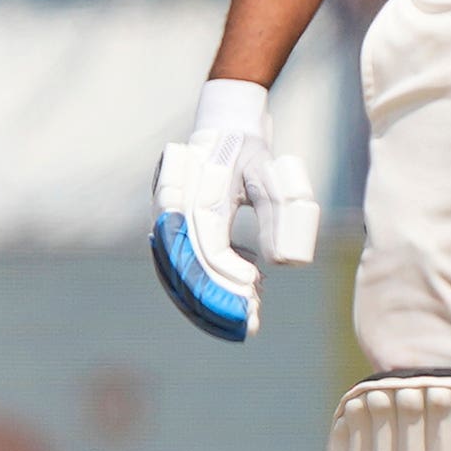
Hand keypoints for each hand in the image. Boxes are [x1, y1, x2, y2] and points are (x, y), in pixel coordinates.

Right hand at [148, 79, 320, 342]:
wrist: (222, 127)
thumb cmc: (249, 152)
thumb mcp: (269, 177)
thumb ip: (278, 216)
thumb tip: (284, 263)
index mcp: (197, 192)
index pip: (207, 245)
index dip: (228, 272)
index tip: (255, 287)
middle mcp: (174, 209)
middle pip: (187, 268)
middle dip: (216, 300)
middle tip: (249, 322)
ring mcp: (167, 221)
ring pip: (178, 274)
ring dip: (208, 300)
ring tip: (246, 315)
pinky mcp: (170, 233)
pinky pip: (180, 270)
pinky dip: (204, 287)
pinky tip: (241, 288)